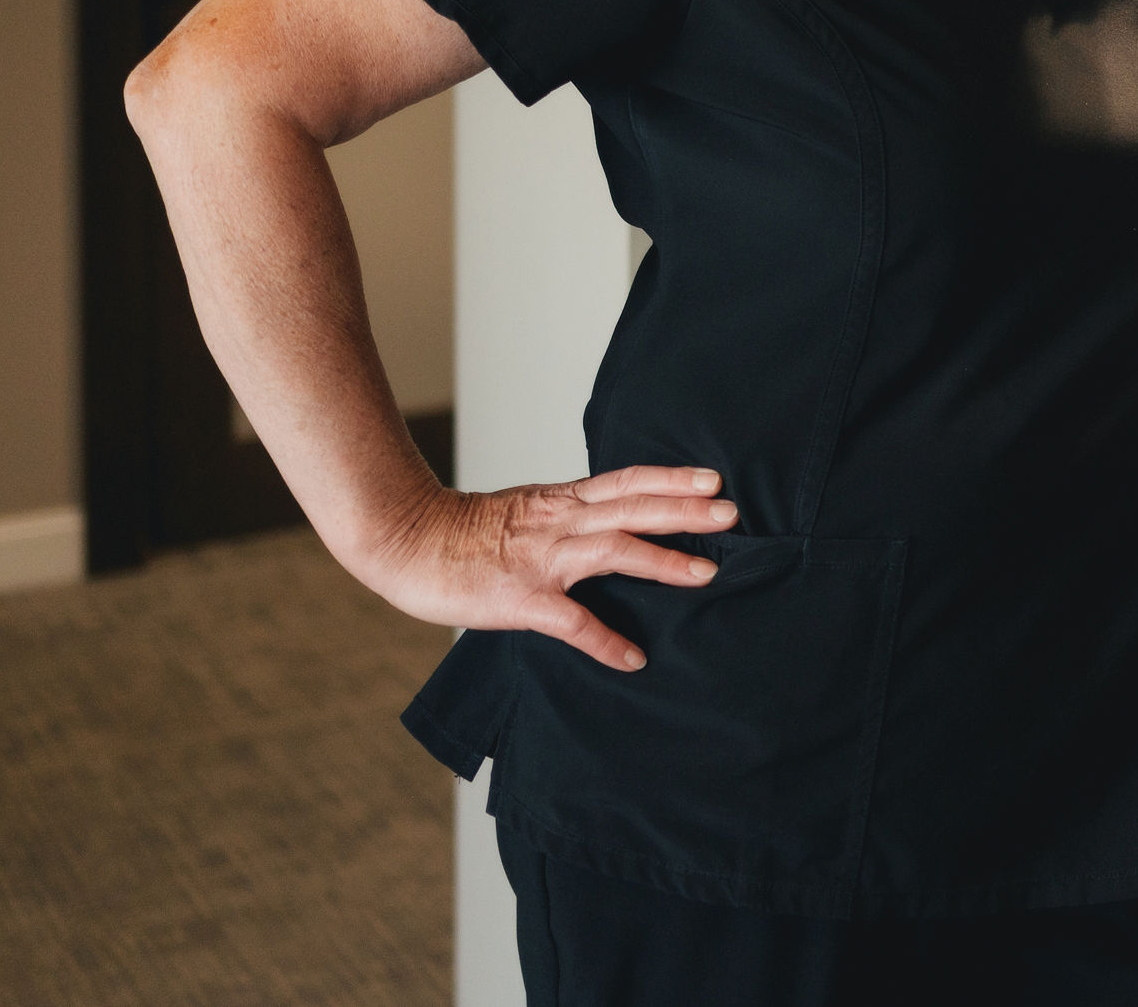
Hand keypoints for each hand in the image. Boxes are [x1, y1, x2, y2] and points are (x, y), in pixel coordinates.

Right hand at [355, 464, 739, 671]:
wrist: (406, 540)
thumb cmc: (465, 533)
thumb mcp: (528, 510)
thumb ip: (569, 515)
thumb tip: (611, 521)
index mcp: (561, 501)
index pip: (627, 482)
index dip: (672, 480)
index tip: (713, 481)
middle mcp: (559, 522)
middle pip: (633, 508)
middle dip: (685, 512)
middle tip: (731, 515)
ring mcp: (541, 559)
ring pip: (612, 550)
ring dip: (662, 561)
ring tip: (705, 573)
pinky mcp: (520, 598)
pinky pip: (571, 621)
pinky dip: (604, 639)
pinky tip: (632, 658)